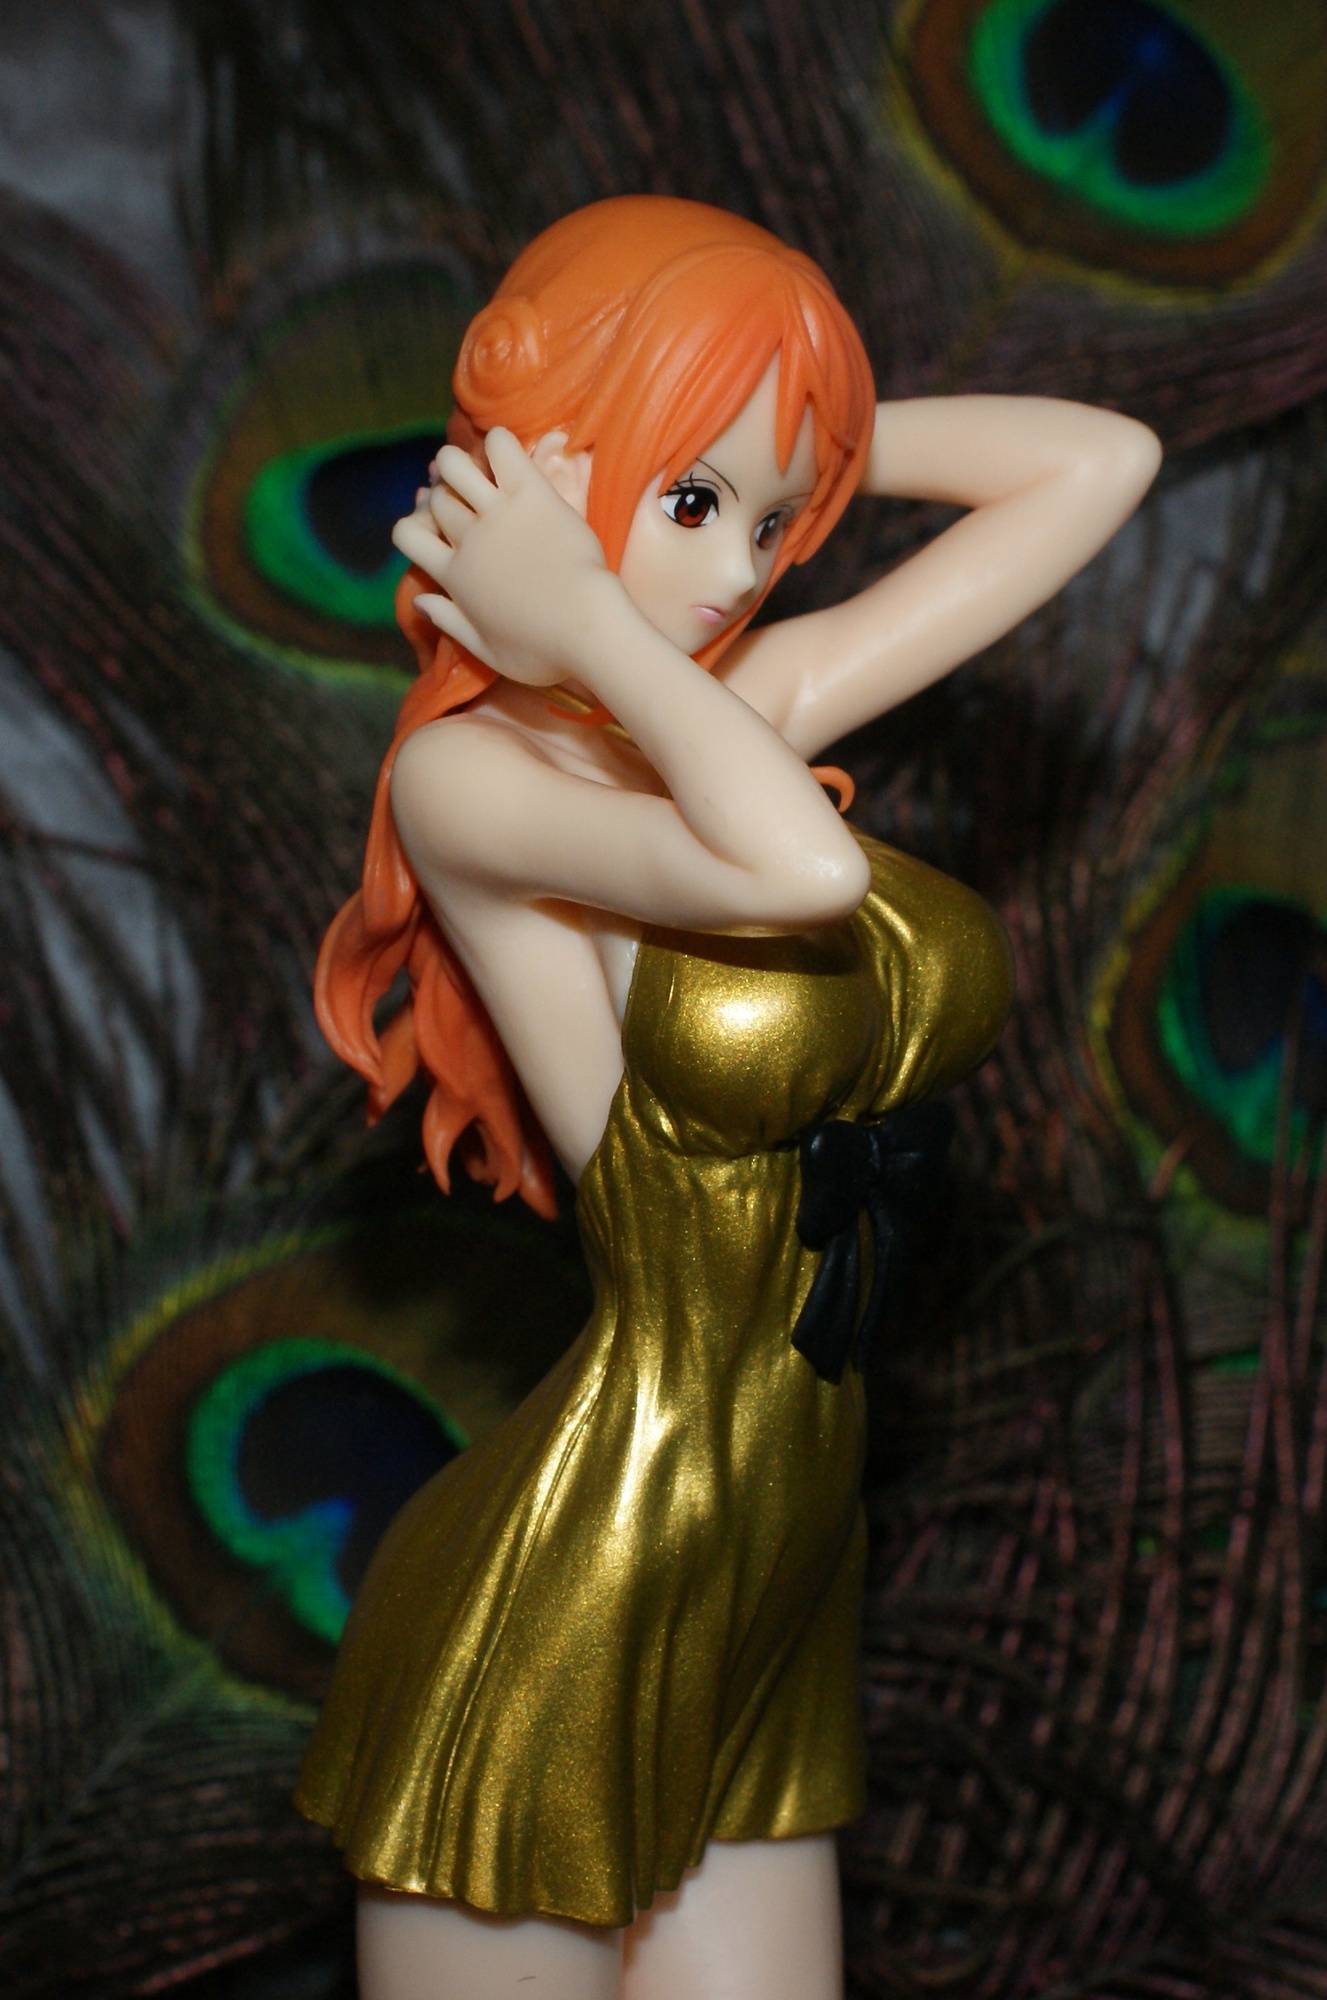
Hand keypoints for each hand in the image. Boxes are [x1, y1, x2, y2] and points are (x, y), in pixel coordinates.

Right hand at [390, 429, 610, 684]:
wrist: (586, 628)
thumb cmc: (543, 651)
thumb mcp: (488, 651)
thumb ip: (450, 622)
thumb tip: (419, 599)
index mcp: (454, 578)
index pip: (407, 535)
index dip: (415, 525)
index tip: (435, 529)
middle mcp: (468, 540)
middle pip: (437, 500)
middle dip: (445, 495)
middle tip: (467, 497)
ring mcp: (498, 514)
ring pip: (455, 466)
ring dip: (458, 462)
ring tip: (477, 469)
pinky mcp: (531, 494)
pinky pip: (502, 448)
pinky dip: (499, 442)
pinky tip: (506, 451)